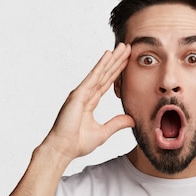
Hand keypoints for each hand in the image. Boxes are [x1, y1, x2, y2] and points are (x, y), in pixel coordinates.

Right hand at [43, 43, 133, 160]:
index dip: (117, 71)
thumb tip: (131, 119)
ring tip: (122, 47)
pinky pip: (93, 77)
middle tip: (127, 47)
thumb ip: (117, 123)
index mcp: (90, 102)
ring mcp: (81, 93)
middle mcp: (86, 94)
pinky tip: (108, 55)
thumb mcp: (103, 132)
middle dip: (116, 60)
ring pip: (100, 72)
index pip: (107, 82)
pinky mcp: (78, 95)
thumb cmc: (78, 143)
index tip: (127, 60)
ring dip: (112, 59)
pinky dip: (101, 65)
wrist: (63, 149)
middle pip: (105, 74)